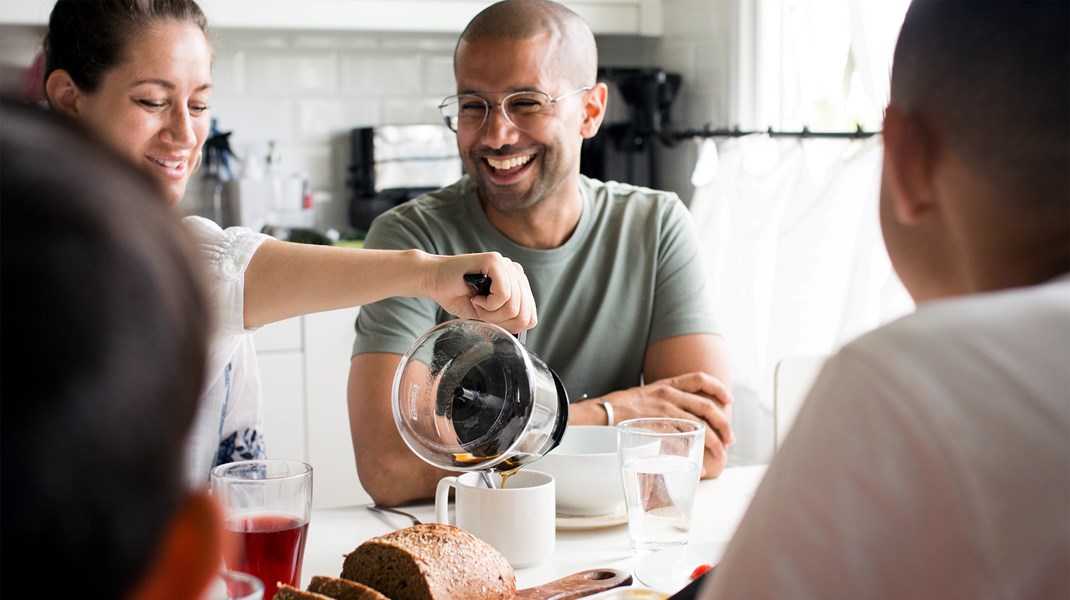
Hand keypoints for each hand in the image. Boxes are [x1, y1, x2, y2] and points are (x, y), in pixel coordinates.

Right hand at [425, 252, 536, 333]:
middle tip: (481, 312)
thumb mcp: (488, 316)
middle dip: (500, 321)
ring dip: (490, 313)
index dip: (510, 327)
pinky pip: (504, 295)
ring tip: (477, 303)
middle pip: (524, 313)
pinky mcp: (495, 261)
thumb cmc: (458, 297)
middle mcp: (516, 272)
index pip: (531, 317)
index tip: (490, 319)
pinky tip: (476, 297)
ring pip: (514, 306)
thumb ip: (508, 321)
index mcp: (518, 284)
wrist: (433, 279)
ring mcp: (507, 265)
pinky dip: (488, 304)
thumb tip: (522, 332)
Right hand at [602, 372, 733, 477]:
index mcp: (666, 384)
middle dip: (724, 423)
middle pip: (707, 405)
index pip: (699, 378)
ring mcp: (664, 409)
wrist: (602, 412)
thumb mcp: (646, 395)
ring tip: (722, 454)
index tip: (728, 398)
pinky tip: (699, 463)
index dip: (718, 387)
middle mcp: (668, 394)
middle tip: (730, 437)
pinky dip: (694, 451)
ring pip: (699, 424)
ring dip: (715, 441)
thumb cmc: (621, 406)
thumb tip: (678, 416)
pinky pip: (683, 438)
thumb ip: (664, 401)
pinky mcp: (659, 425)